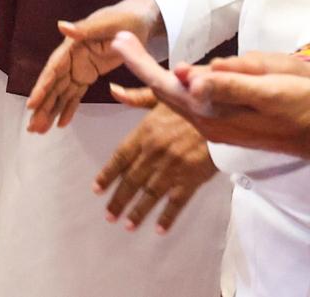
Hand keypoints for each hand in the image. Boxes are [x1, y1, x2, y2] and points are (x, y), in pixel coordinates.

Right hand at [25, 0, 161, 132]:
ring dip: (51, 111)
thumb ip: (85, 28)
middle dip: (43, 106)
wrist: (140, 19)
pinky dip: (68, 108)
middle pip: (53, 86)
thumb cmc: (124, 18)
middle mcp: (71, 58)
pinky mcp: (88, 74)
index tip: (31, 105)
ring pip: (61, 93)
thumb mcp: (107, 23)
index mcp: (72, 46)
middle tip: (33, 128)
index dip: (42, 87)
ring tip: (40, 130)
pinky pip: (75, 95)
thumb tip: (61, 26)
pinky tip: (61, 123)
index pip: (53, 69)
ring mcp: (79, 67)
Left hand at [95, 98, 217, 233]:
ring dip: (138, 211)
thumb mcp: (161, 95)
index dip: (107, 175)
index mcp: (144, 133)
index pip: (119, 158)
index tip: (97, 189)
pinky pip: (177, 202)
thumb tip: (113, 90)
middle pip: (132, 180)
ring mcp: (173, 168)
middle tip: (109, 215)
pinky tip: (159, 229)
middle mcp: (154, 153)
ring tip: (127, 225)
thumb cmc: (191, 102)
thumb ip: (134, 97)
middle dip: (118, 200)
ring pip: (150, 194)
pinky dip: (168, 216)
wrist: (223, 113)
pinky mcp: (192, 179)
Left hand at [114, 35, 309, 159]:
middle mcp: (209, 123)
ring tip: (135, 51)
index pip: (164, 84)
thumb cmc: (304, 106)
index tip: (118, 40)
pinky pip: (193, 103)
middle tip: (120, 40)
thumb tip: (187, 79)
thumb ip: (228, 86)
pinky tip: (174, 78)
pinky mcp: (228, 126)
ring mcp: (218, 127)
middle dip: (140, 65)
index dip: (139, 62)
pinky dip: (177, 86)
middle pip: (164, 91)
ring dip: (155, 75)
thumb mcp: (269, 91)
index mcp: (214, 113)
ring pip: (178, 97)